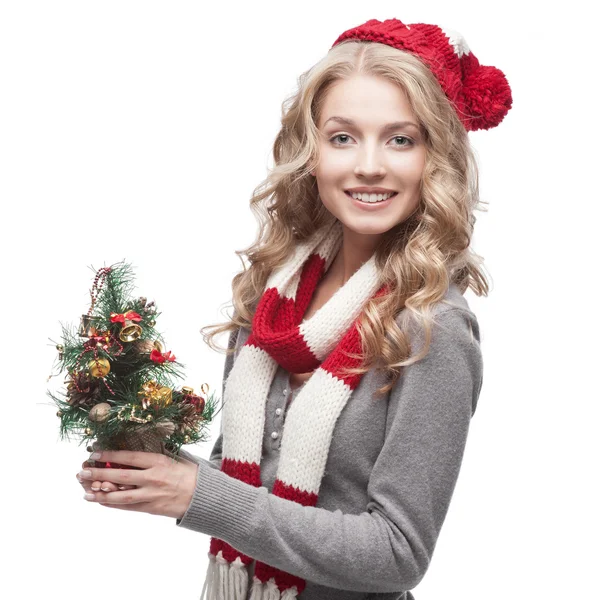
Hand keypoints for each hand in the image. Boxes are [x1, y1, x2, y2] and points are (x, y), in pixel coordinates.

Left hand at [77, 450, 198, 519]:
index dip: (110, 455)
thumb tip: (135, 447)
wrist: (203, 496)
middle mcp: (153, 478)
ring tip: (85, 492)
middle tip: (82, 472)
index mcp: (159, 462)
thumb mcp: (175, 457)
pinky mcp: (151, 509)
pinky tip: (101, 501)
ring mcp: (151, 495)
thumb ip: (155, 454)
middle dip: (99, 474)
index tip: (94, 453)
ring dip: (101, 494)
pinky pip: (128, 507)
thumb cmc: (190, 473)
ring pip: (121, 496)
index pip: (130, 457)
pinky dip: (112, 504)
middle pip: (121, 476)